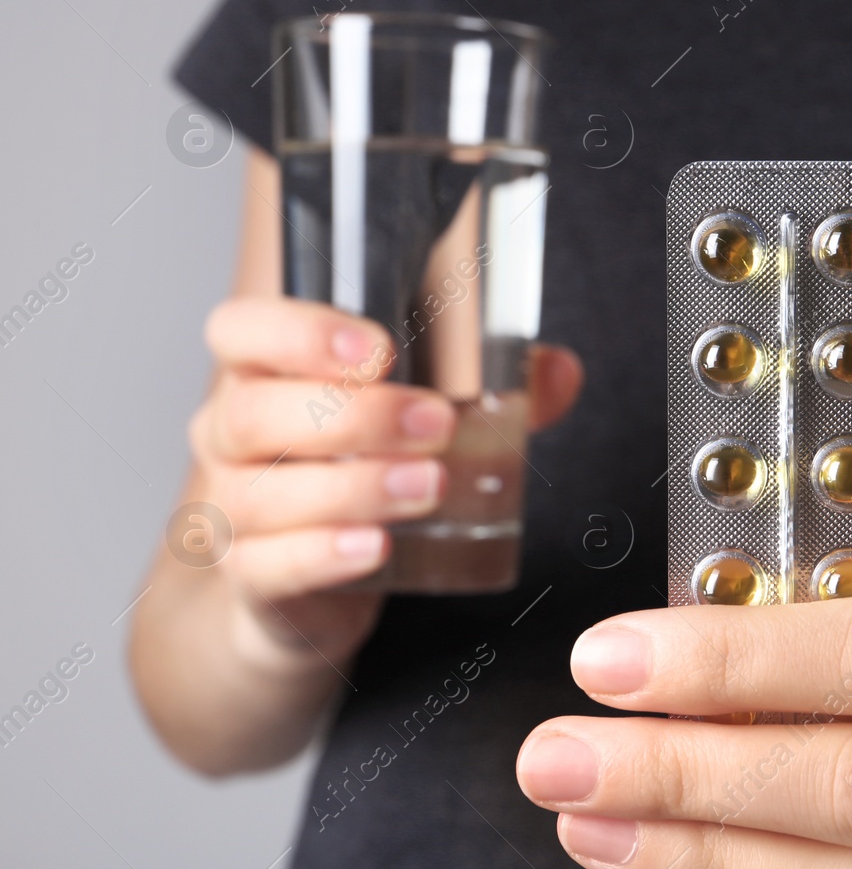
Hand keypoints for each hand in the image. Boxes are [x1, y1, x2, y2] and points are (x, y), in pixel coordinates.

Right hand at [190, 296, 582, 663]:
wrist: (313, 583)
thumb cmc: (364, 469)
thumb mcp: (427, 420)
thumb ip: (491, 392)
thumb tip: (559, 371)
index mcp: (264, 374)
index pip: (242, 331)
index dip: (299, 333)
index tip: (380, 348)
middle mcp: (230, 436)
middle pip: (252, 413)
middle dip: (354, 415)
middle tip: (436, 423)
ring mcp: (232, 509)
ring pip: (261, 493)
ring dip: (353, 487)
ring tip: (428, 485)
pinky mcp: (252, 576)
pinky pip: (268, 564)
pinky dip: (323, 554)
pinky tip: (376, 548)